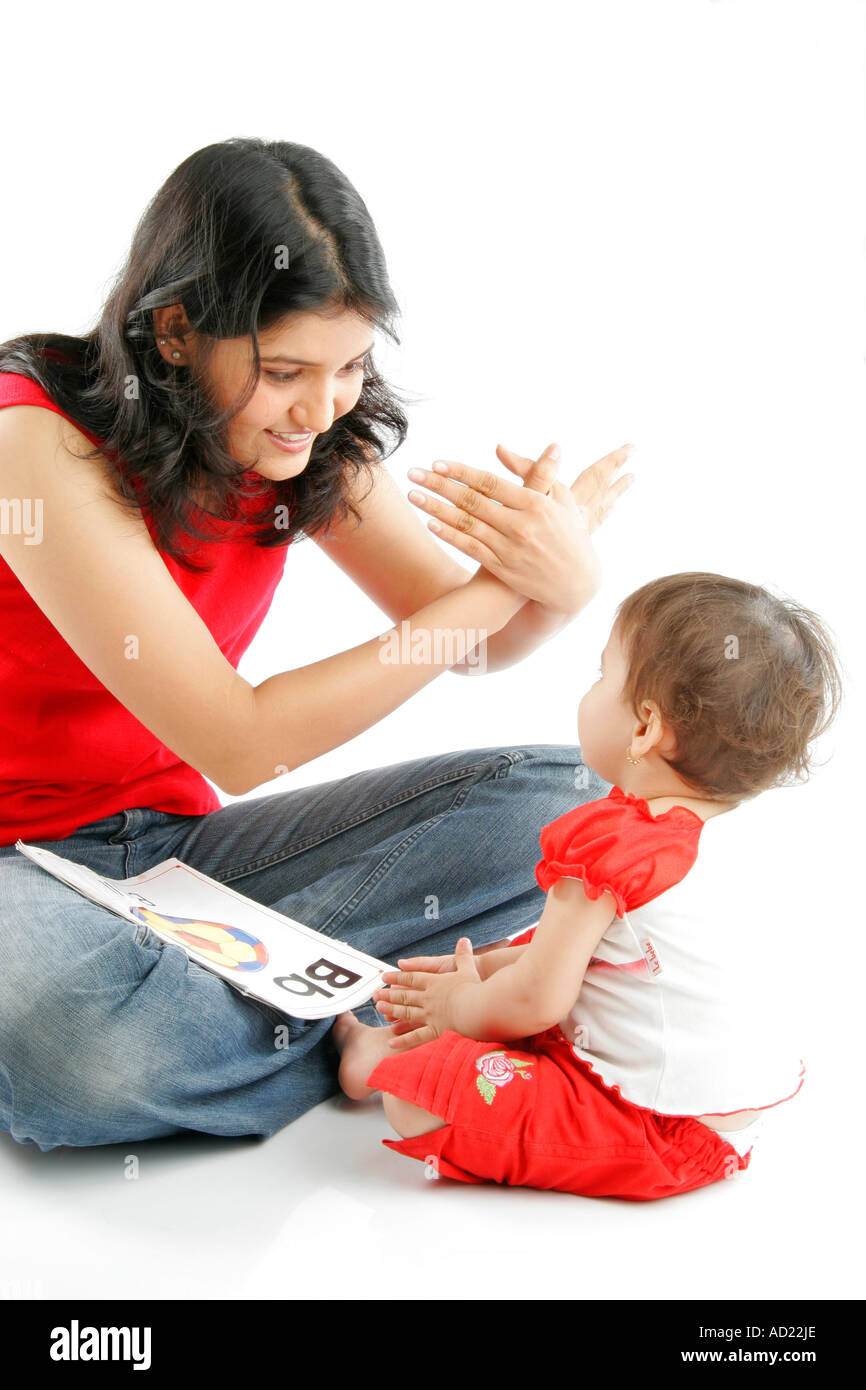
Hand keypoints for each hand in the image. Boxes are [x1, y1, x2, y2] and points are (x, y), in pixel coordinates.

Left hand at [373, 937, 483, 1052]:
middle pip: (405, 995)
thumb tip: (464, 940)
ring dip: (392, 1010)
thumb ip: (464, 954)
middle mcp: (428, 998)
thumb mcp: (469, 967)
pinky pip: (416, 1036)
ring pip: (406, 1012)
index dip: (398, 976)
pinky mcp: (435, 1030)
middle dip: (389, 994)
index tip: (385, 976)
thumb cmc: (474, 988)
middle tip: (375, 994)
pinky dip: (403, 1040)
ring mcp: (429, 1015)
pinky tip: (391, 1041)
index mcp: (435, 982)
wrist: (477, 1008)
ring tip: (379, 1009)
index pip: (412, 978)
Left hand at [406, 442, 633, 612]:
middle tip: (413, 474)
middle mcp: (522, 526)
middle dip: (439, 485)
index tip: (436, 463)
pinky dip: (450, 536)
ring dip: (436, 508)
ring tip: (413, 495)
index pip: (490, 483)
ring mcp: (511, 549)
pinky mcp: (505, 570)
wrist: (577, 584)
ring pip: (466, 525)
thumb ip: (532, 471)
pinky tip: (431, 523)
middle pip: (472, 501)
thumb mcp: (560, 498)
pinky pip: (472, 549)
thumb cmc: (570, 533)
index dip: (461, 472)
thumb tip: (500, 448)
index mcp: (536, 504)